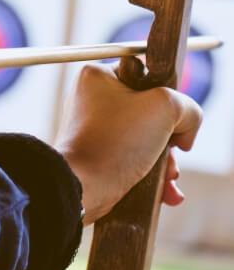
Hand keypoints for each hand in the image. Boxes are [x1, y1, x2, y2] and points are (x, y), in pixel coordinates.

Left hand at [55, 63, 201, 225]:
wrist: (81, 188)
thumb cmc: (114, 142)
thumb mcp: (165, 108)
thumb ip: (187, 107)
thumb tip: (185, 130)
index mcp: (97, 77)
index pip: (147, 75)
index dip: (167, 97)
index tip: (172, 119)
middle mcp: (89, 102)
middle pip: (147, 113)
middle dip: (169, 140)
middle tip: (174, 154)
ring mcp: (90, 131)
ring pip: (141, 141)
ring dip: (163, 162)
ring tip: (169, 180)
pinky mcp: (92, 158)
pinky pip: (128, 160)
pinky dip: (148, 176)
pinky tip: (165, 194)